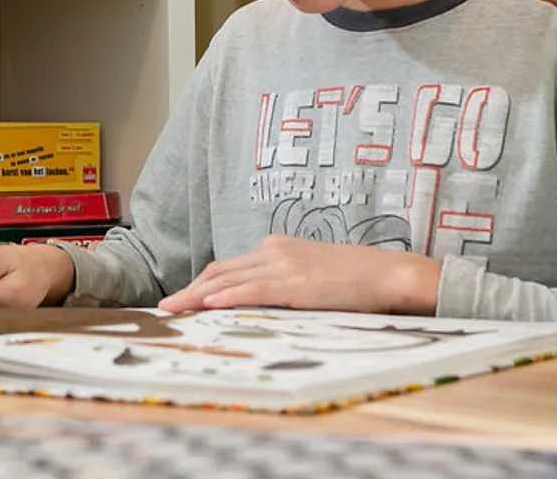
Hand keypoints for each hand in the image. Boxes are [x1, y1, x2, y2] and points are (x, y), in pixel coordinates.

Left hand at [156, 234, 440, 314]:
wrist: (389, 275)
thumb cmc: (356, 279)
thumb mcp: (311, 273)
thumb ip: (283, 280)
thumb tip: (260, 300)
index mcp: (276, 247)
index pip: (228, 266)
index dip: (201, 282)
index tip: (182, 296)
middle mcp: (273, 251)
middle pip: (220, 271)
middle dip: (190, 290)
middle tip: (166, 307)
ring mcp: (284, 265)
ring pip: (228, 280)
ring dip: (197, 295)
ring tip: (173, 310)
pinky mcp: (296, 284)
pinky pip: (253, 290)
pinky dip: (227, 296)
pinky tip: (209, 304)